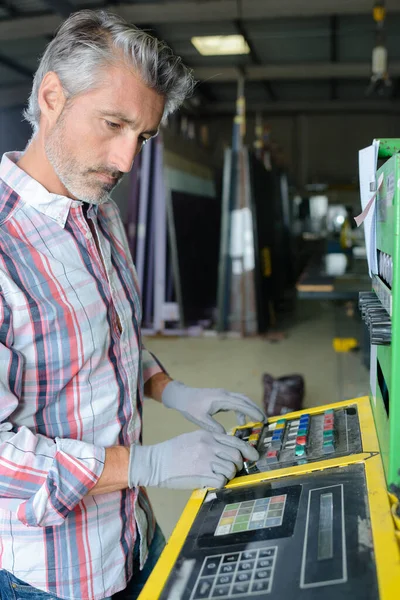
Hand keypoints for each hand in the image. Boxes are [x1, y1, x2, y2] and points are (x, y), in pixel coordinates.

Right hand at [128, 430, 258, 489]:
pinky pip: (221, 481)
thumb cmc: (173, 451)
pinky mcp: (201, 474)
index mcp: (207, 436)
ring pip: (231, 469)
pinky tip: (212, 481)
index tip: (254, 456)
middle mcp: (209, 446)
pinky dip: (220, 483)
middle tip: (233, 469)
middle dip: (239, 465)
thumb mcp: (193, 439)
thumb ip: (211, 442)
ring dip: (229, 475)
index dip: (249, 450)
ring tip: (219, 475)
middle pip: (237, 456)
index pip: (236, 442)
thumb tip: (228, 449)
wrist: (155, 462)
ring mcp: (205, 460)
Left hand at [161, 381, 264, 432]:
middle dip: (256, 409)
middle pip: (245, 400)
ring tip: (256, 421)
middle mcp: (224, 394)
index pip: (241, 404)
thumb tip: (225, 435)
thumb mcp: (200, 419)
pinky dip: (241, 410)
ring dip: (250, 409)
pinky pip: (236, 402)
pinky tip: (240, 421)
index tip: (261, 419)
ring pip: (242, 400)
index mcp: (221, 399)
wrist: (182, 396)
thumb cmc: (189, 407)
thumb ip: (213, 427)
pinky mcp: (221, 397)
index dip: (252, 412)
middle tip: (264, 420)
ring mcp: (223, 394)